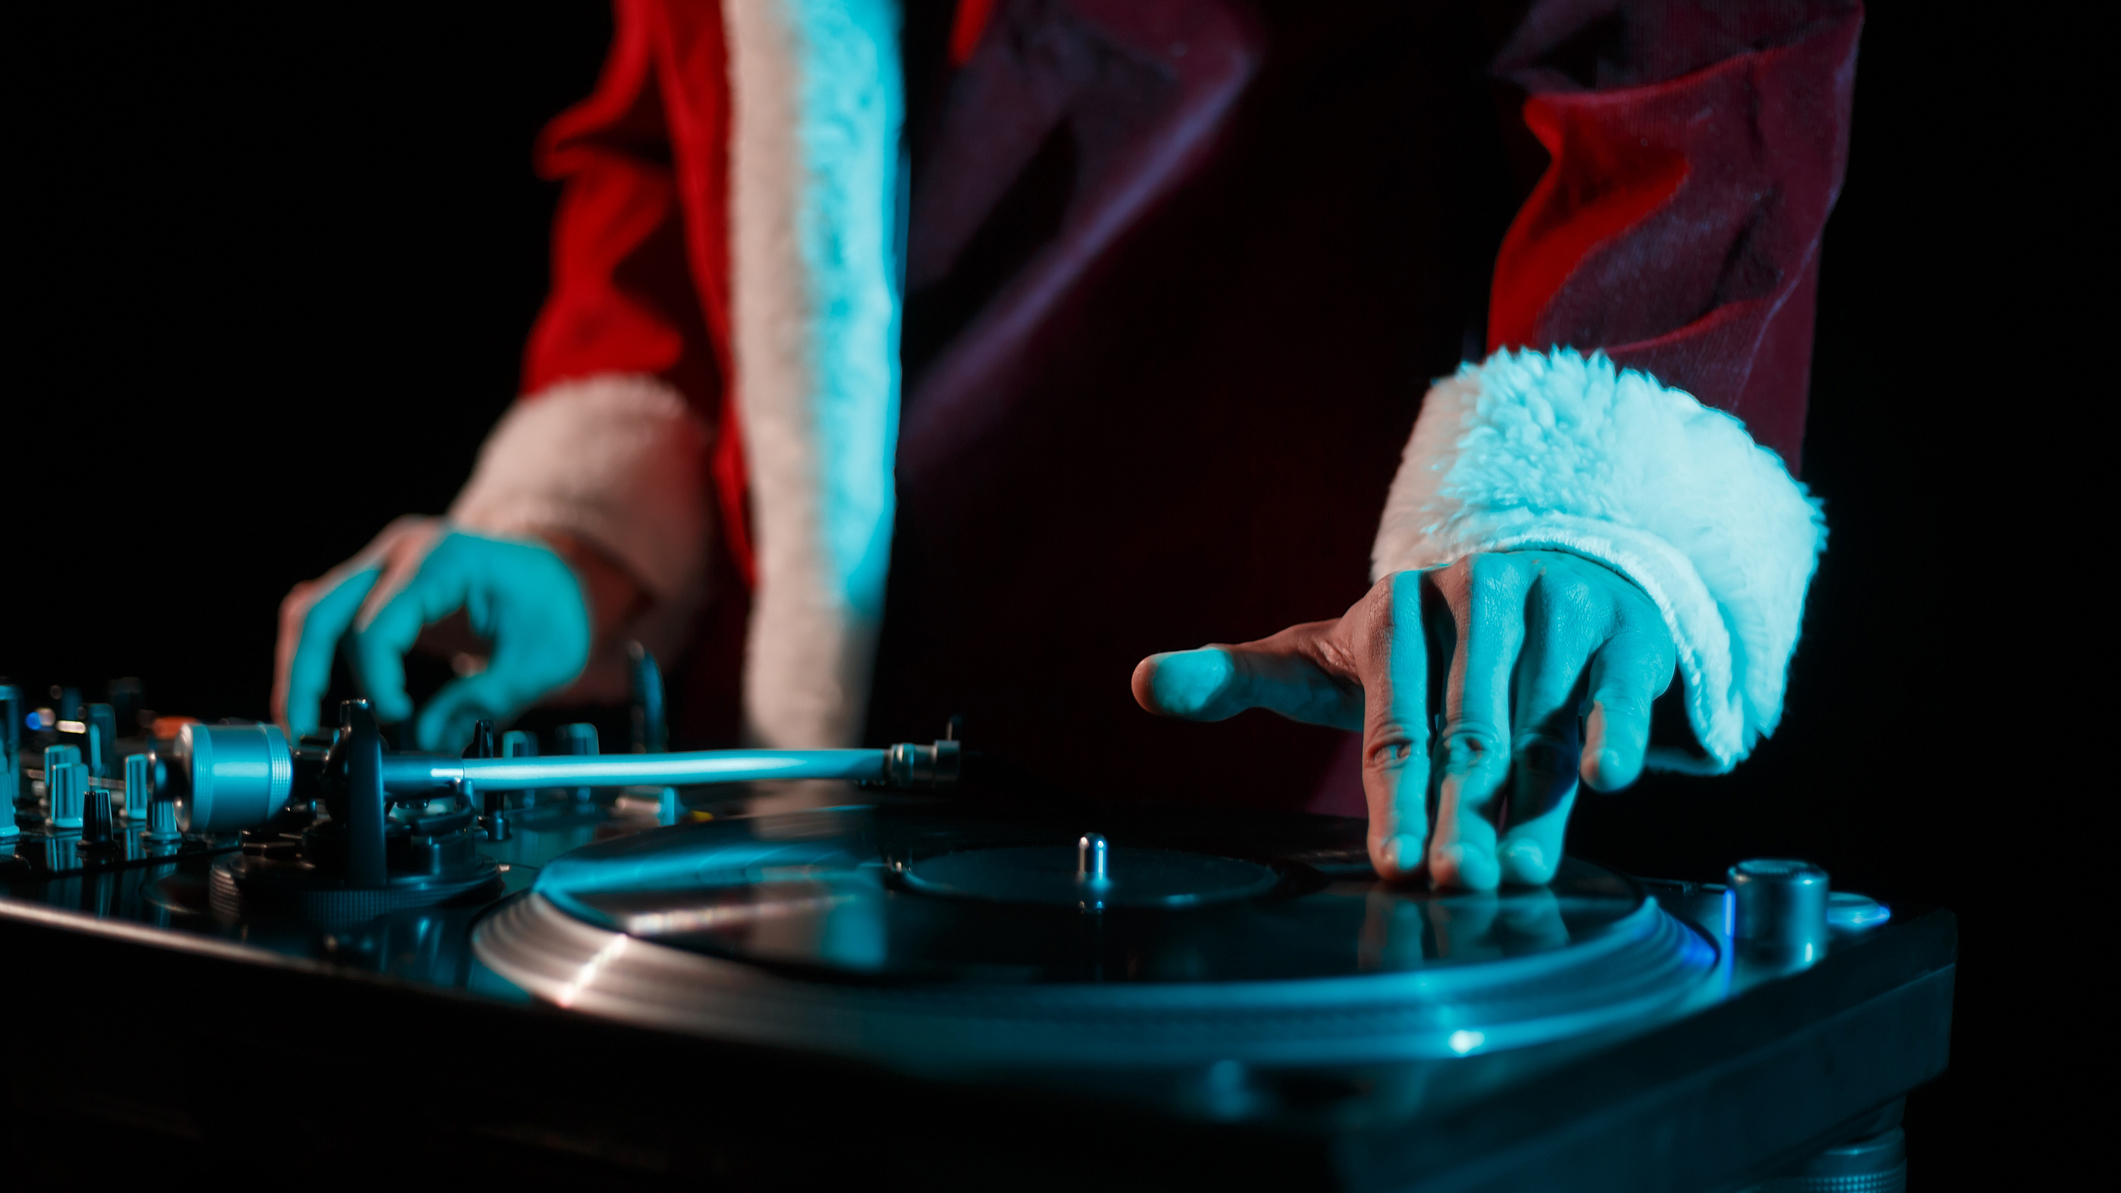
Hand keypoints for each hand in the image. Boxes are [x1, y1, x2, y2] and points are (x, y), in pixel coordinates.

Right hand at [273, 518, 608, 750]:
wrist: (557, 571)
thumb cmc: (555, 606)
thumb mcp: (544, 660)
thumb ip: (486, 700)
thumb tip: (426, 741)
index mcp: (444, 560)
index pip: (378, 625)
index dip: (377, 683)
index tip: (396, 722)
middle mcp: (402, 551)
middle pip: (321, 610)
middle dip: (304, 677)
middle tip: (303, 733)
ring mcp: (384, 562)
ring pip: (313, 612)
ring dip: (301, 670)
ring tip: (302, 726)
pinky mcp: (377, 583)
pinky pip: (329, 616)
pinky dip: (318, 658)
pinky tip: (320, 702)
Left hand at [1131, 551, 1675, 888]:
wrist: (1539, 582)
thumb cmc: (1412, 647)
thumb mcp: (1320, 659)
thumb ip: (1232, 677)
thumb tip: (1140, 684)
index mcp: (1396, 609)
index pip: (1391, 720)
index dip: (1391, 799)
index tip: (1392, 868)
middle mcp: (1479, 598)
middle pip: (1467, 731)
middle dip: (1459, 813)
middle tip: (1452, 886)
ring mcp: (1559, 608)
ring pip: (1543, 723)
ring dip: (1534, 802)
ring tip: (1518, 874)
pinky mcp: (1624, 632)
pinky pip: (1618, 690)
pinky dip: (1612, 732)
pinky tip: (1605, 782)